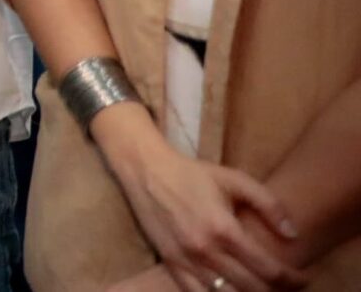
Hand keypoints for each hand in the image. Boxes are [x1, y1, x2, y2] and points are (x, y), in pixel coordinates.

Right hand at [95, 110, 306, 290]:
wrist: (145, 169)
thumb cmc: (193, 173)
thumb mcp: (234, 179)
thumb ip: (269, 205)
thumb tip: (294, 235)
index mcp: (225, 229)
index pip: (269, 269)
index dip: (293, 279)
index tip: (304, 278)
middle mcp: (206, 250)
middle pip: (252, 288)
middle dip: (277, 291)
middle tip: (287, 285)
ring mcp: (186, 260)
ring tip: (260, 288)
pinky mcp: (170, 263)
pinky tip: (228, 290)